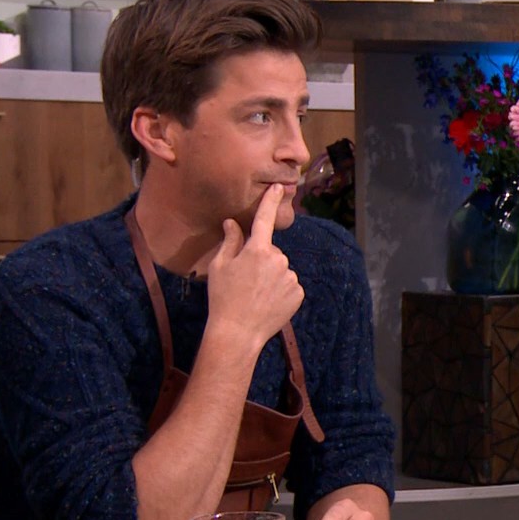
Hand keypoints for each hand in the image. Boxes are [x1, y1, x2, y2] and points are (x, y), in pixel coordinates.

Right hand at [206, 183, 303, 351]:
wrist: (238, 332)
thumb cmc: (223, 297)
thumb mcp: (220, 266)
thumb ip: (230, 241)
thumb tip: (232, 223)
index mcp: (257, 250)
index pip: (265, 219)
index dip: (271, 201)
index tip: (280, 187)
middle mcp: (279, 260)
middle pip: (271, 252)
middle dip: (261, 260)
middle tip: (245, 280)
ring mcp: (291, 277)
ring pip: (281, 269)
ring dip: (271, 276)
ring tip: (255, 294)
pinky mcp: (298, 293)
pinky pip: (289, 284)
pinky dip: (280, 290)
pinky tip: (267, 302)